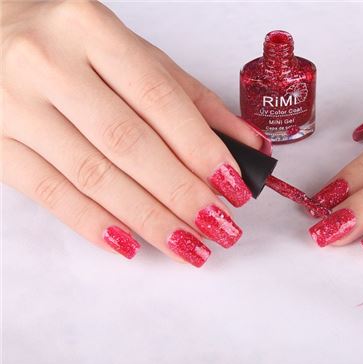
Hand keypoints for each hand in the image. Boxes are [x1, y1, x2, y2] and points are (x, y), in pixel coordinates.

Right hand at [1, 1, 270, 266]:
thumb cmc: (74, 45)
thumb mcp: (137, 55)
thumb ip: (193, 100)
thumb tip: (249, 146)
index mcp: (91, 29)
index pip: (159, 99)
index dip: (200, 149)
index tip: (234, 188)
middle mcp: (48, 63)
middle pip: (128, 143)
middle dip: (181, 194)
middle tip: (219, 227)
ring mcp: (13, 105)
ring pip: (92, 175)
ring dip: (148, 218)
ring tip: (188, 245)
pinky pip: (49, 192)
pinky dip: (94, 224)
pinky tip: (131, 244)